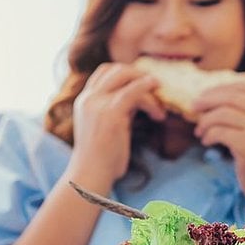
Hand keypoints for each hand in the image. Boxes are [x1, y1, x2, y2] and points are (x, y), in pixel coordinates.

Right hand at [70, 62, 165, 184]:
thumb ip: (115, 111)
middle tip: (156, 89)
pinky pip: (134, 92)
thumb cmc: (100, 159)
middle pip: (115, 69)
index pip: (103, 72)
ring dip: (148, 87)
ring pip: (126, 77)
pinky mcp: (111, 112)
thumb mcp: (104, 128)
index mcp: (84, 101)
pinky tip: (159, 110)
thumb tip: (137, 102)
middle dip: (139, 75)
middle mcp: (89, 98)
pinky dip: (149, 95)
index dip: (125, 73)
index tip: (142, 85)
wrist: (90, 175)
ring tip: (160, 109)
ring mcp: (98, 103)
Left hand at [192, 82, 244, 203]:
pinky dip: (208, 135)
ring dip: (205, 121)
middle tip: (193, 107)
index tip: (205, 96)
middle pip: (231, 96)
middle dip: (207, 100)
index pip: (244, 87)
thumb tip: (211, 101)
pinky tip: (206, 142)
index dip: (220, 88)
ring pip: (222, 113)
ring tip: (200, 132)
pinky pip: (220, 132)